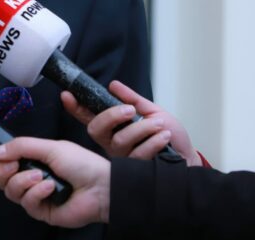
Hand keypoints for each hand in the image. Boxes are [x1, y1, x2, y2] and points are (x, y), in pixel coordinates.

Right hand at [0, 138, 110, 227]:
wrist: (102, 186)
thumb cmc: (82, 164)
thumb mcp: (49, 147)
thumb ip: (21, 146)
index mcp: (31, 158)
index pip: (3, 157)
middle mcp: (29, 176)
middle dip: (2, 170)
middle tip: (13, 165)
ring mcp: (34, 194)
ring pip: (10, 190)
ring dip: (22, 181)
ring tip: (39, 176)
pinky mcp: (41, 210)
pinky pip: (26, 203)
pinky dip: (35, 193)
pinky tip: (49, 187)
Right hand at [61, 80, 200, 164]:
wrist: (187, 157)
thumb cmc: (166, 134)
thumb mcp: (150, 111)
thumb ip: (131, 99)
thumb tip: (113, 85)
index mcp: (112, 127)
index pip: (88, 116)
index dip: (75, 107)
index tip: (67, 95)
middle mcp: (111, 142)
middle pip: (96, 130)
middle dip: (111, 116)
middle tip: (130, 110)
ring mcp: (122, 156)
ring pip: (120, 140)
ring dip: (142, 129)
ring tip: (160, 125)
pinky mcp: (134, 168)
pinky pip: (138, 153)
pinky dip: (153, 141)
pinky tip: (164, 136)